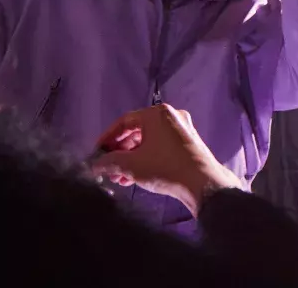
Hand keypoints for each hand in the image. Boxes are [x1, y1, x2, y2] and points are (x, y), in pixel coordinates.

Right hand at [91, 104, 240, 216]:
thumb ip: (108, 162)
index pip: (124, 121)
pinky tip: (133, 179)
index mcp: (157, 113)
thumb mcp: (130, 165)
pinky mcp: (187, 144)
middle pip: (136, 132)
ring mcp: (181, 130)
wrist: (202, 182)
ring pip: (148, 142)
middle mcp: (171, 116)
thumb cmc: (164, 167)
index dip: (107, 138)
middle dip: (119, 152)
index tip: (96, 153)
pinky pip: (160, 148)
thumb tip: (95, 165)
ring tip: (118, 178)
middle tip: (107, 169)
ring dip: (130, 159)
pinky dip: (145, 160)